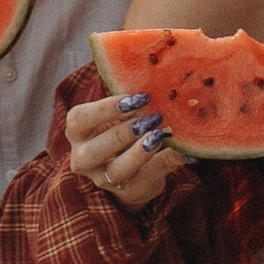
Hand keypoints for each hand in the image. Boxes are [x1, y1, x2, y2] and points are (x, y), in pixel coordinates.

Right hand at [64, 89, 184, 212]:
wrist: (129, 168)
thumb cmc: (119, 128)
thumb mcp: (115, 114)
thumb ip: (126, 100)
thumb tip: (153, 71)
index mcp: (77, 132)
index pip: (80, 119)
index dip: (105, 109)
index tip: (135, 98)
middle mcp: (83, 158)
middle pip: (94, 150)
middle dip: (122, 133)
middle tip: (150, 118)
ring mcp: (104, 179)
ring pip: (117, 170)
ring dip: (140, 152)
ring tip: (161, 135)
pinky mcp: (129, 191)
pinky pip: (149, 178)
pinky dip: (169, 162)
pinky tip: (186, 151)